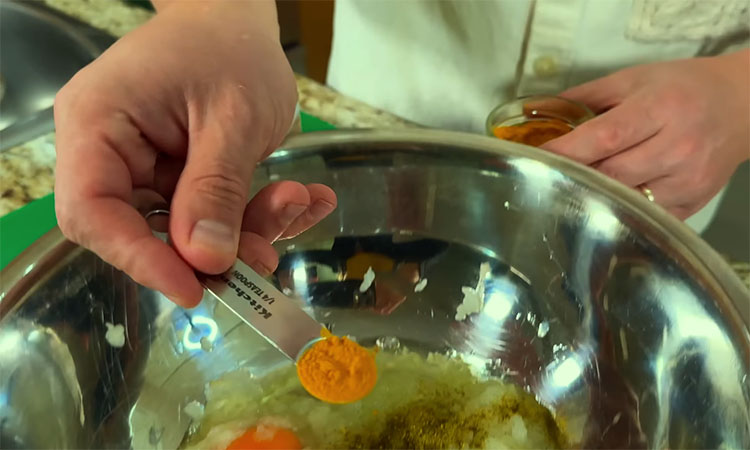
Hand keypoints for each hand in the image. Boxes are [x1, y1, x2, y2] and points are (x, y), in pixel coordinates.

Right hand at [54, 1, 335, 306]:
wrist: (237, 20)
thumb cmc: (230, 48)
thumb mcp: (233, 116)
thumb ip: (217, 187)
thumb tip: (207, 260)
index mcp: (97, 124)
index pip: (92, 212)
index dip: (137, 258)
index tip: (195, 287)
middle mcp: (109, 153)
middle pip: (139, 231)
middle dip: (210, 249)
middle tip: (266, 255)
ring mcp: (145, 167)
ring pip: (186, 231)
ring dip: (248, 229)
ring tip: (299, 200)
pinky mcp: (179, 178)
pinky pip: (213, 213)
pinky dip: (260, 214)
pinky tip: (307, 199)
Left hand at [543, 50, 749, 218]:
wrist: (742, 105)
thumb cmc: (683, 88)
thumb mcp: (634, 79)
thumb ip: (585, 96)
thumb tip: (535, 111)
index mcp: (660, 109)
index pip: (605, 137)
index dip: (567, 151)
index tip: (536, 159)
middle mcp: (677, 147)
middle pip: (611, 175)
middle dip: (576, 176)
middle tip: (549, 176)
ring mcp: (687, 181)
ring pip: (626, 201)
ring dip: (596, 197)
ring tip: (575, 189)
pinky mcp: (692, 204)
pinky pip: (645, 217)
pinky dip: (621, 212)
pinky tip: (606, 202)